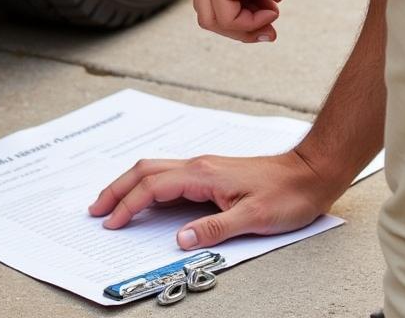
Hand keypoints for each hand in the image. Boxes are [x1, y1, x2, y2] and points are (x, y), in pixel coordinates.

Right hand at [88, 150, 340, 248]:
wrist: (308, 173)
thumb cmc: (286, 194)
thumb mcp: (254, 219)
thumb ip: (215, 229)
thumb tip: (181, 239)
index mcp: (202, 174)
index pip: (153, 188)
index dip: (129, 205)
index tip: (111, 222)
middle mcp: (197, 165)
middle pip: (144, 171)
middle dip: (117, 189)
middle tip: (96, 208)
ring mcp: (203, 167)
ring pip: (154, 169)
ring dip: (129, 185)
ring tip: (112, 202)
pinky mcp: (210, 173)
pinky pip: (168, 175)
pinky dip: (147, 185)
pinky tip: (147, 198)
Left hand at [189, 0, 319, 41]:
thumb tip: (251, 10)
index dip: (237, 13)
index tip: (264, 17)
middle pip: (207, 10)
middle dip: (240, 26)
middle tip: (268, 29)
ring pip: (214, 20)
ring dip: (247, 27)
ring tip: (273, 13)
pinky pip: (229, 19)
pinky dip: (252, 24)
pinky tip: (272, 10)